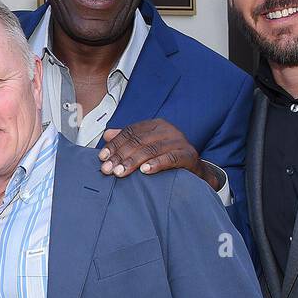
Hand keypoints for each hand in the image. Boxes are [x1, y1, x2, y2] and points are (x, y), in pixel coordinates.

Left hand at [99, 118, 218, 189]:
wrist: (194, 169)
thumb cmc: (166, 157)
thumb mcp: (146, 147)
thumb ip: (127, 140)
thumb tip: (107, 134)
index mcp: (155, 125)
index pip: (130, 132)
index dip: (115, 144)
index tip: (102, 157)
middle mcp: (167, 129)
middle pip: (138, 141)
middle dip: (120, 155)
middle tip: (108, 169)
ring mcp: (179, 141)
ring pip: (151, 149)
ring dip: (133, 162)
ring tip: (120, 172)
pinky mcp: (189, 155)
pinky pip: (171, 158)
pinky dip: (157, 164)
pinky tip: (145, 171)